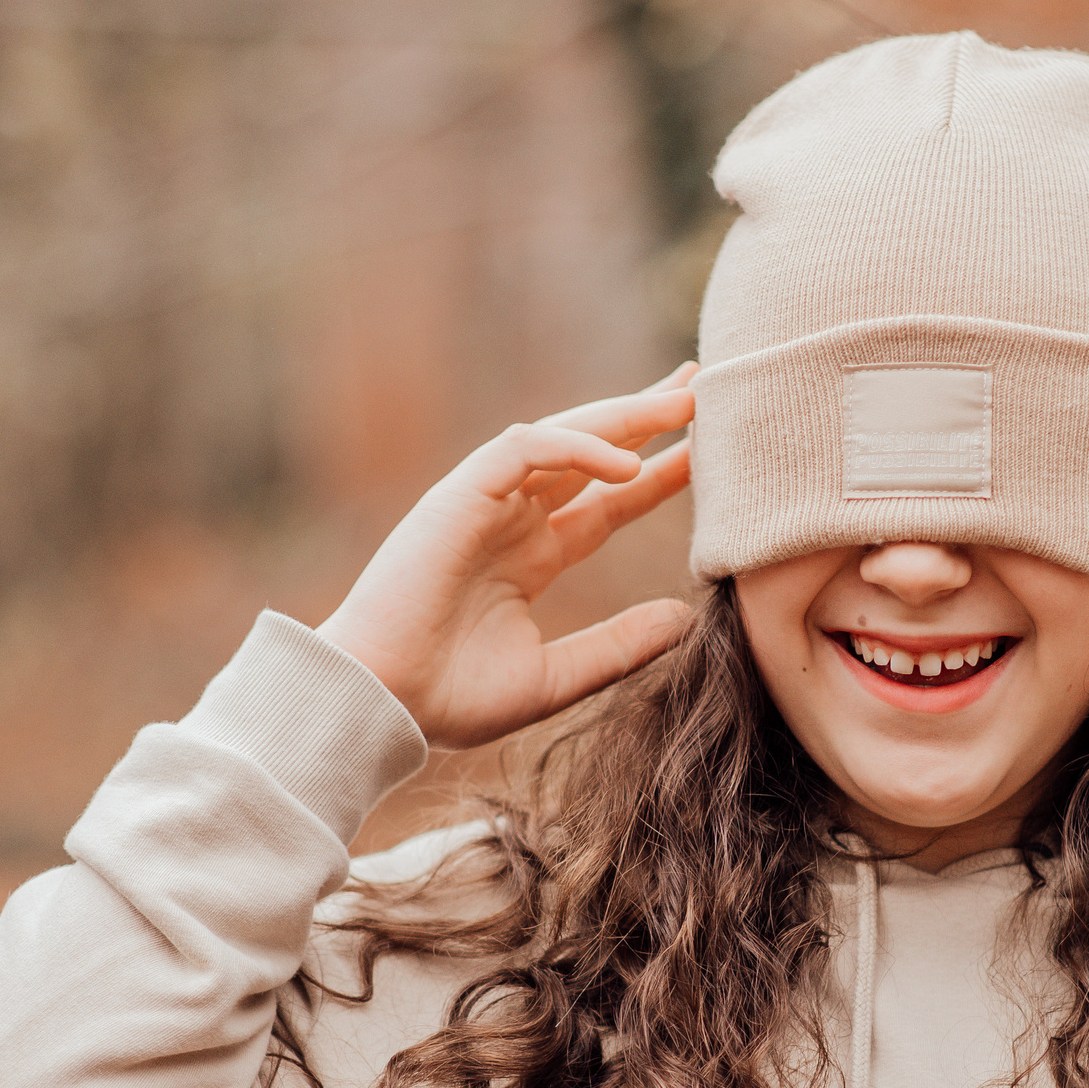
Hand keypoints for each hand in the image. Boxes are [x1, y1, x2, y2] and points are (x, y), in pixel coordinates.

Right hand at [317, 366, 697, 748]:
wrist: (381, 704)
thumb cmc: (450, 699)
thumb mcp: (557, 676)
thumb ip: (619, 647)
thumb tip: (686, 621)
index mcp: (530, 557)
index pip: (606, 502)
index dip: (657, 476)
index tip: (707, 454)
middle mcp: (511, 520)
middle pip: (591, 451)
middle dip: (646, 416)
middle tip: (702, 383)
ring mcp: (484, 503)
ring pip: (563, 435)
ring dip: (623, 414)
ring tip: (685, 397)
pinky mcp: (458, 495)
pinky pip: (524, 448)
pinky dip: (576, 446)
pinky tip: (627, 461)